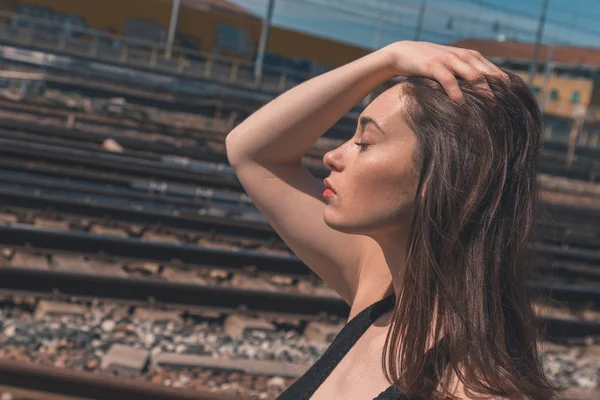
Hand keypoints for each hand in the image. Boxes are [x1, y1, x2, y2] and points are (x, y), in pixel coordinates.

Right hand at [382, 40, 509, 103]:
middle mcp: (462, 56)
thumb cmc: (429, 64)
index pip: (493, 70)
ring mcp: (449, 59)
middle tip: (505, 108)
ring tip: (490, 108)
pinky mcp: (434, 66)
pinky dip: (457, 94)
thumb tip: (481, 94)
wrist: (403, 52)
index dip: (503, 85)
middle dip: (498, 90)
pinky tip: (462, 106)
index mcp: (469, 56)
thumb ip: (464, 74)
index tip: (511, 101)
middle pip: (487, 73)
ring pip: (473, 75)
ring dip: (482, 92)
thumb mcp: (450, 66)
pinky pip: (449, 81)